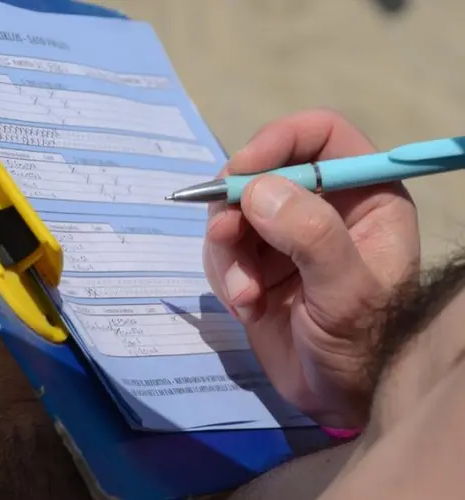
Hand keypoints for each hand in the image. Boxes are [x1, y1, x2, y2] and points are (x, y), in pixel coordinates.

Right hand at [204, 109, 419, 427]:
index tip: (242, 171)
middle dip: (236, 205)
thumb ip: (311, 236)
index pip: (319, 136)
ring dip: (228, 253)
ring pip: (233, 213)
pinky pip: (222, 250)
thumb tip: (256, 190)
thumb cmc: (364, 345)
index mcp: (361, 196)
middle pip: (261, 171)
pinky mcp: (254, 263)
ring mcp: (282, 236)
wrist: (337, 397)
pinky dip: (226, 276)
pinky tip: (246, 308)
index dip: (278, 142)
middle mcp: (319, 206)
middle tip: (224, 235)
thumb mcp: (348, 292)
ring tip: (245, 295)